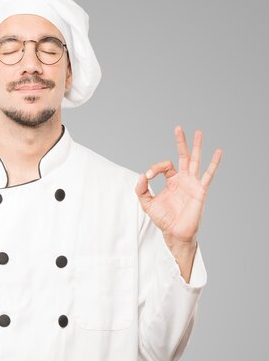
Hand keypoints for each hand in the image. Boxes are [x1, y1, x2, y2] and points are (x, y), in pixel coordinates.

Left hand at [134, 126, 221, 245]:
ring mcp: (192, 183)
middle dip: (181, 142)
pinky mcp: (200, 190)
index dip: (155, 168)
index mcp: (172, 181)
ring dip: (197, 146)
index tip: (148, 176)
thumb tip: (142, 175)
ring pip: (195, 160)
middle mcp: (183, 180)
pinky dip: (214, 163)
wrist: (175, 232)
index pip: (165, 165)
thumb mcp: (147, 203)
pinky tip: (218, 151)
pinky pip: (208, 174)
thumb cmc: (164, 219)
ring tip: (199, 132)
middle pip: (183, 156)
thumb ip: (141, 189)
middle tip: (178, 128)